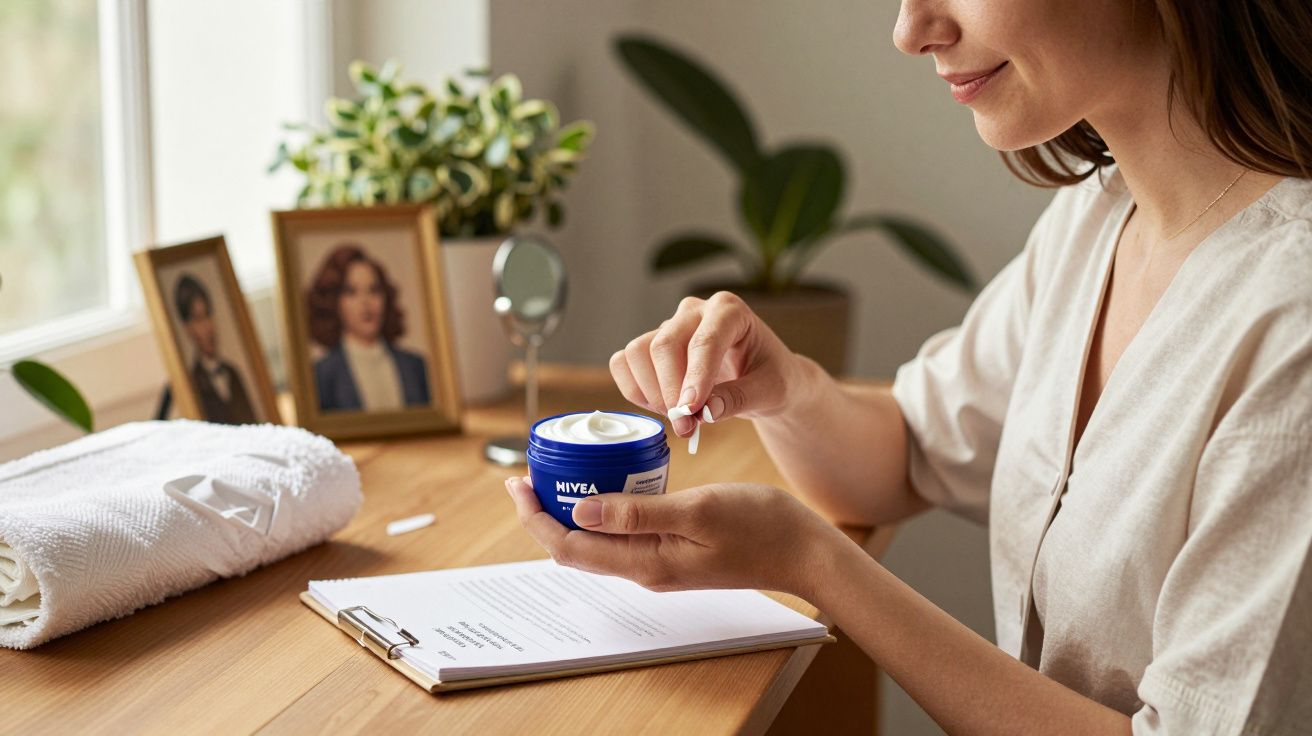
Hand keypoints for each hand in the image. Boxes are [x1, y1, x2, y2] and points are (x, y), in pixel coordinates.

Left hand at [505, 476, 849, 598]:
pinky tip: (604, 484)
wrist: (802, 549)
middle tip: (528, 474)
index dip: (536, 517)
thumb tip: (580, 510)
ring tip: (557, 475)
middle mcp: (645, 568)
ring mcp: (658, 562)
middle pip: (575, 547)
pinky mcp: (672, 551)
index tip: (518, 482)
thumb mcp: (696, 510)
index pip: (569, 547)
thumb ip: (637, 513)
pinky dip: (600, 510)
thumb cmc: (759, 526)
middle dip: (544, 513)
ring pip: (596, 541)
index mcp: (646, 562)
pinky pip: (621, 534)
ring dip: (569, 512)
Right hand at [610, 292, 803, 436]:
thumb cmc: (771, 377)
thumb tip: (704, 412)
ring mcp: (670, 326)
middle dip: (670, 391)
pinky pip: (624, 362)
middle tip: (687, 428)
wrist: (763, 377)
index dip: (696, 377)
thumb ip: (739, 399)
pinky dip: (635, 389)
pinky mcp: (651, 345)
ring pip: (639, 352)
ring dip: (651, 392)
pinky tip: (660, 407)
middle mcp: (694, 312)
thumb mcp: (769, 391)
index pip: (705, 341)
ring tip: (678, 417)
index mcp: (729, 311)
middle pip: (664, 345)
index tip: (691, 411)